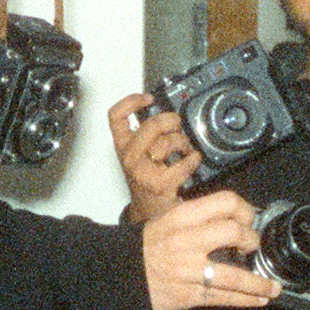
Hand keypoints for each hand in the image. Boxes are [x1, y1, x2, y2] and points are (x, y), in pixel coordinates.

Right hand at [108, 93, 202, 220]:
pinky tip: (193, 159)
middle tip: (177, 124)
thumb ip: (146, 134)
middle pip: (151, 125)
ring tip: (185, 147)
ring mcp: (143, 171)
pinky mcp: (160, 184)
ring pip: (167, 142)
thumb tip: (166, 114)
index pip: (116, 117)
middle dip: (171, 120)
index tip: (147, 98)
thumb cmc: (146, 178)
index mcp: (123, 146)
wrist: (148, 211)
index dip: (131, 102)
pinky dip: (193, 159)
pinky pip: (184, 162)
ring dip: (182, 141)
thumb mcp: (138, 153)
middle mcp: (130, 157)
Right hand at [141, 190, 279, 309]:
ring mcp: (188, 270)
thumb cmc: (149, 244)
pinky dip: (245, 300)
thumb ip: (200, 218)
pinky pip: (223, 297)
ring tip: (272, 287)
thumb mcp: (169, 219)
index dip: (245, 210)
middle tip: (253, 246)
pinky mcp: (187, 295)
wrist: (118, 272)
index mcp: (183, 217)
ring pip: (234, 275)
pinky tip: (259, 300)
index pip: (225, 202)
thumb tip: (237, 220)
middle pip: (234, 233)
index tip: (250, 219)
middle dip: (252, 240)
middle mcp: (187, 241)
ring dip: (259, 282)